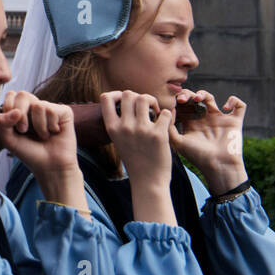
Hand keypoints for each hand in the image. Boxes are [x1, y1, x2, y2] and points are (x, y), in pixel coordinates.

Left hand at [0, 91, 82, 195]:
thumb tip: (16, 111)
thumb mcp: (8, 139)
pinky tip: (54, 132)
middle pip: (23, 94)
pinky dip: (50, 125)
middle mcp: (35, 106)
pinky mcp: (64, 112)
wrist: (50, 166)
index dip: (9, 108)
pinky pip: (52, 110)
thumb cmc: (28, 152)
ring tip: (42, 135)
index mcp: (20, 109)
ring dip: (38, 125)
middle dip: (21, 114)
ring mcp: (50, 108)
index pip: (11, 95)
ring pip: (38, 104)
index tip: (12, 127)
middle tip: (23, 131)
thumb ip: (2, 123)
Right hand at [102, 90, 176, 224]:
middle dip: (138, 96)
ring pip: (145, 98)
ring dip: (153, 102)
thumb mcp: (119, 140)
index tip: (124, 101)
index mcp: (112, 128)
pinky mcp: (159, 134)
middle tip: (145, 108)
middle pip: (128, 94)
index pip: (105, 97)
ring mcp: (142, 130)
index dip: (116, 93)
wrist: (148, 181)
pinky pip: (166, 113)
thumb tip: (126, 100)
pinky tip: (167, 123)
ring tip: (156, 113)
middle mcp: (125, 127)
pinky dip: (168, 115)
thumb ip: (120, 122)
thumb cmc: (134, 159)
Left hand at [169, 89, 248, 193]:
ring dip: (203, 93)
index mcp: (190, 122)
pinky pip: (239, 106)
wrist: (218, 166)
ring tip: (199, 99)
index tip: (175, 102)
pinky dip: (234, 101)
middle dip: (187, 94)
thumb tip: (168, 109)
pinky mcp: (234, 122)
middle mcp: (203, 118)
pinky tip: (224, 108)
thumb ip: (169, 126)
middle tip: (183, 99)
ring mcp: (219, 119)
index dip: (177, 99)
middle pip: (193, 98)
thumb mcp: (177, 142)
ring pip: (211, 98)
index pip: (182, 104)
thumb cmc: (197, 156)